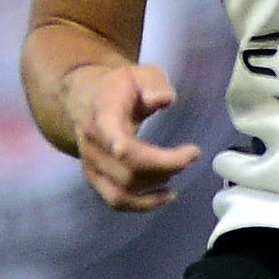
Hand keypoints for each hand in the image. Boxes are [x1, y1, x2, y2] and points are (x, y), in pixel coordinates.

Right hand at [65, 60, 198, 210]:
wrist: (87, 97)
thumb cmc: (121, 86)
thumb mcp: (140, 73)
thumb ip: (153, 84)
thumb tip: (164, 100)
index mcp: (102, 113)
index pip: (109, 133)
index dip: (123, 146)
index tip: (138, 150)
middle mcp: (92, 142)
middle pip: (127, 167)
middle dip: (165, 165)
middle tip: (191, 154)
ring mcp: (91, 163)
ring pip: (123, 188)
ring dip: (157, 184)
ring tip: (180, 168)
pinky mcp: (95, 177)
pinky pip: (117, 200)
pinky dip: (143, 204)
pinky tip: (167, 195)